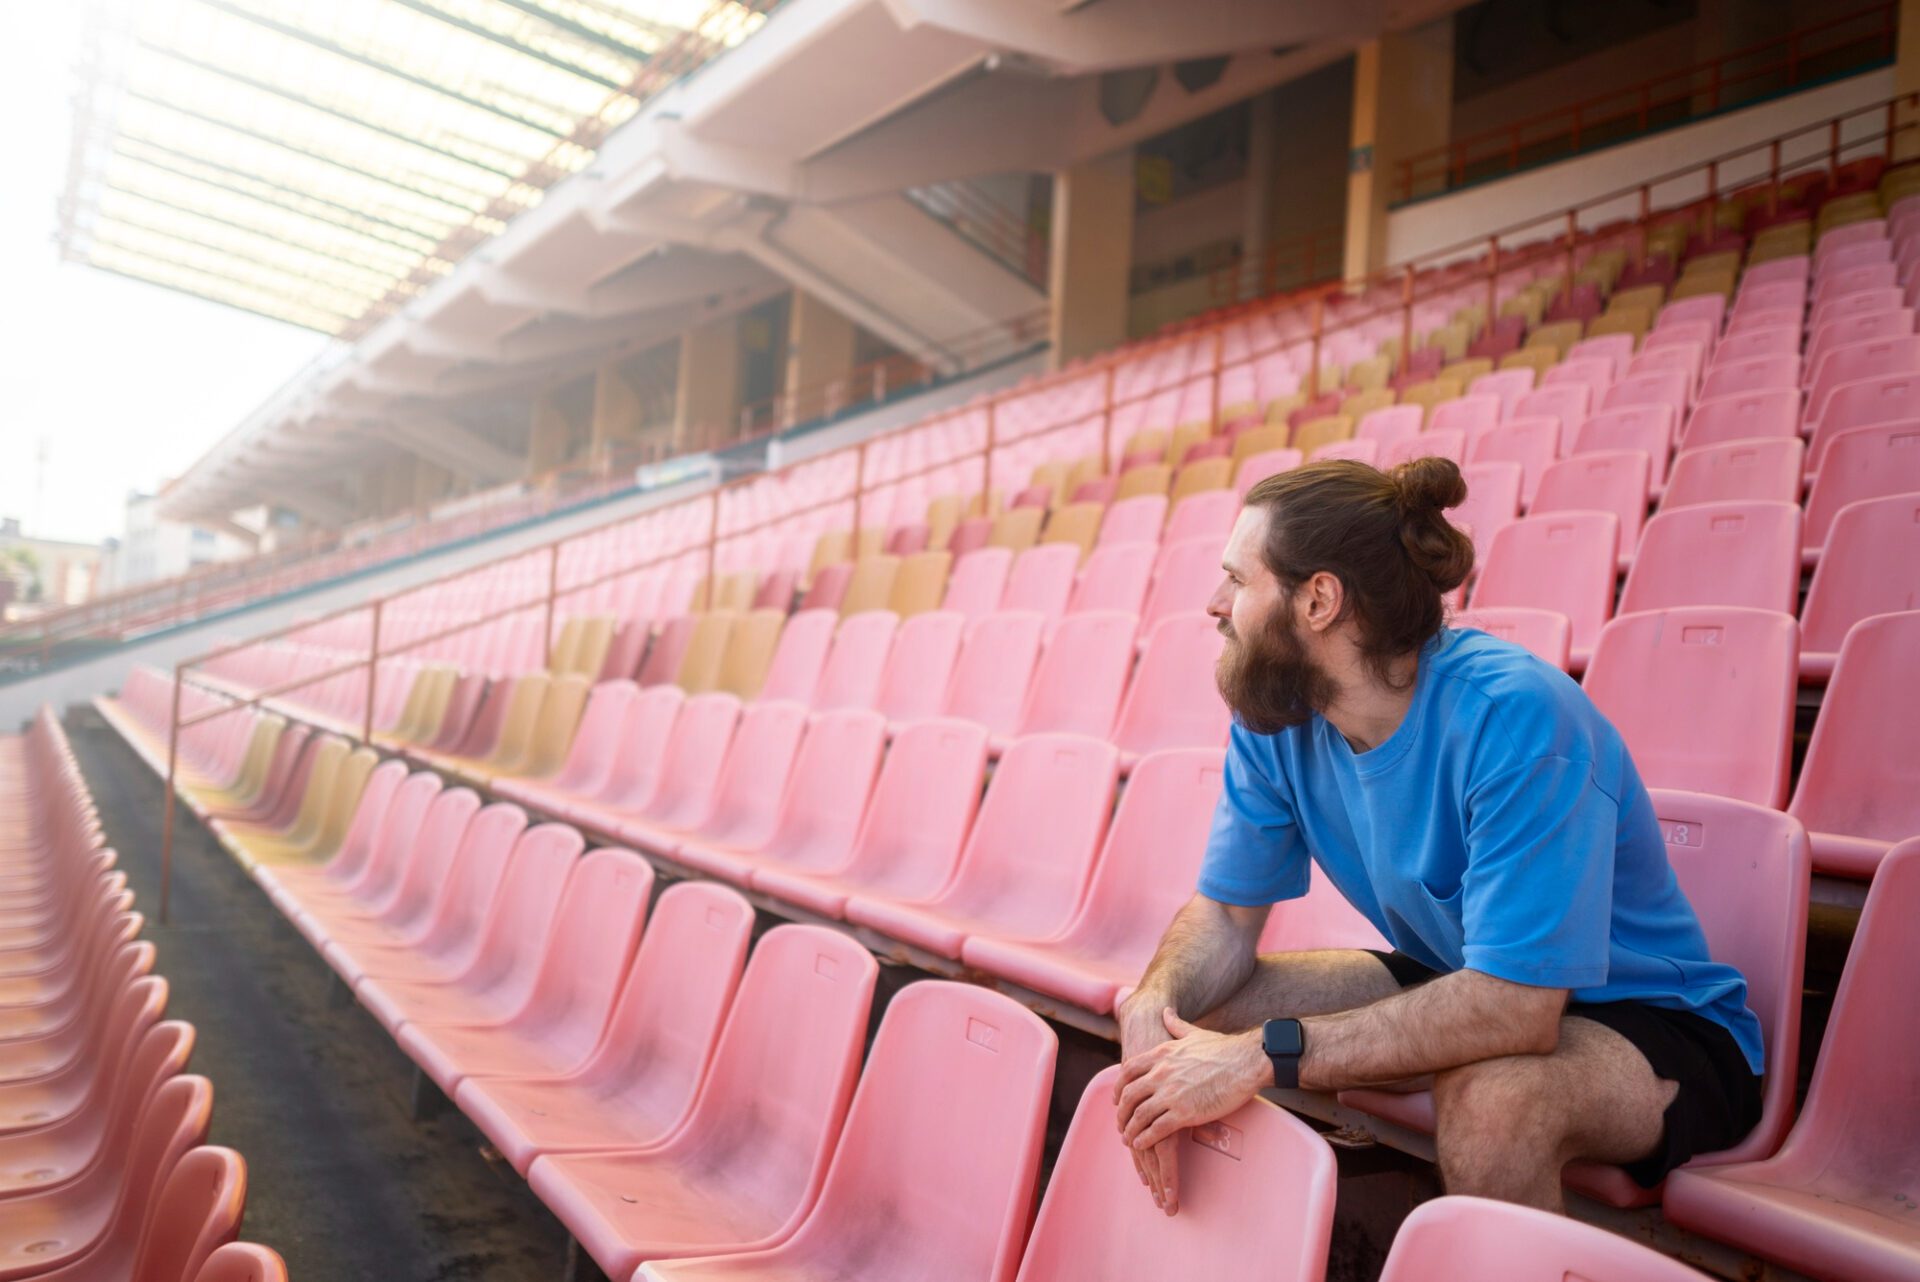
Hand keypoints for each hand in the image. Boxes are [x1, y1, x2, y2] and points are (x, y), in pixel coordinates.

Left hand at [1116, 1009, 1270, 1154]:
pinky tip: (1141, 1145)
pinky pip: (1156, 1130)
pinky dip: (1145, 1139)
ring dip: (1130, 1130)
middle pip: (1128, 1095)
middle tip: (1121, 1124)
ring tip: (1129, 1139)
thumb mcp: (1194, 1033)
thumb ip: (1175, 1024)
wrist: (1246, 1061)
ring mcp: (1171, 1093)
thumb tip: (1166, 1012)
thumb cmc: (1225, 1048)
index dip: (1118, 1087)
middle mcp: (1161, 1073)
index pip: (1128, 1071)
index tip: (1117, 1099)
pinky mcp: (1185, 1113)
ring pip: (1139, 1115)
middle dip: (1121, 1113)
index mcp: (1161, 1054)